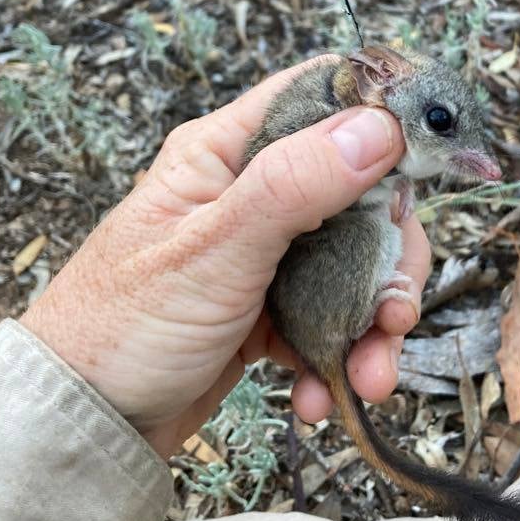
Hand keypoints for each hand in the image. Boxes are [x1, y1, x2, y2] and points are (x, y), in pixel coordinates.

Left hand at [21, 57, 430, 458]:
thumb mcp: (214, 250)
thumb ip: (293, 184)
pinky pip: (331, 315)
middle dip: (388, 260)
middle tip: (395, 313)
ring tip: (368, 376)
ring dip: (372, 322)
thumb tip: (378, 126)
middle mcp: (252, 192)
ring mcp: (265, 251)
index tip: (430, 156)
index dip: (381, 115)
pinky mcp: (271, 304)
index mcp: (226, 151)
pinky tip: (318, 393)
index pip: (319, 97)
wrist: (88, 424)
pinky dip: (337, 354)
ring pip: (354, 262)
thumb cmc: (122, 326)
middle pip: (360, 194)